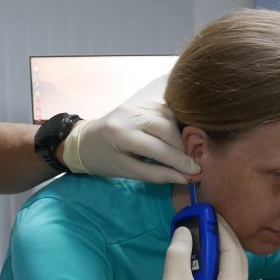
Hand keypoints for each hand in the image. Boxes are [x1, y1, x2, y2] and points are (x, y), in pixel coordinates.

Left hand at [60, 102, 199, 183]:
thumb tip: (184, 178)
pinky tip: (175, 137)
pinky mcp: (139, 102)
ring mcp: (135, 105)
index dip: (179, 160)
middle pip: (167, 127)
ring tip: (183, 152)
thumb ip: (155, 174)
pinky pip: (164, 110)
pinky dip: (173, 124)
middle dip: (182, 147)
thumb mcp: (126, 171)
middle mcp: (129, 114)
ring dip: (180, 134)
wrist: (84, 141)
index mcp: (121, 134)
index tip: (195, 171)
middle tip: (191, 162)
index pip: (158, 147)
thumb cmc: (102, 160)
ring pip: (168, 116)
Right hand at [125, 215, 248, 279]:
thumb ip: (179, 252)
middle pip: (236, 261)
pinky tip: (196, 262)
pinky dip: (212, 269)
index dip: (220, 229)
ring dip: (216, 255)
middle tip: (205, 222)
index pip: (232, 251)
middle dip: (221, 240)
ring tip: (199, 238)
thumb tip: (183, 231)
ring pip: (230, 272)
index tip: (207, 213)